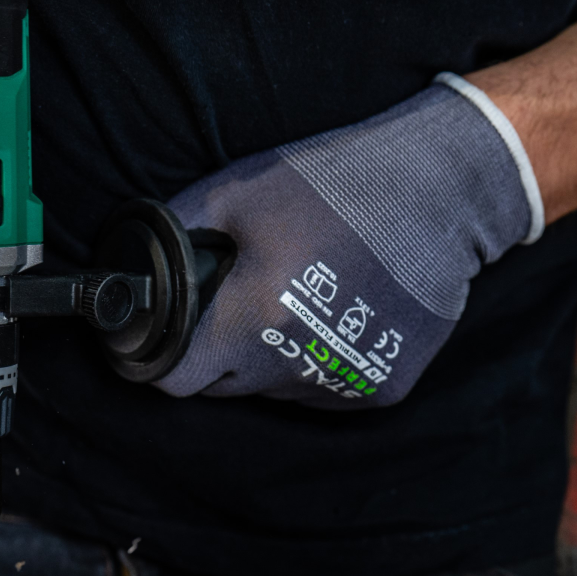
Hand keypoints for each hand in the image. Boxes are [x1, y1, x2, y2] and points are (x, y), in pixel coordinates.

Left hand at [156, 74, 543, 408]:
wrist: (444, 193)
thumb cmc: (335, 184)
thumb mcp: (238, 191)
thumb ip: (174, 232)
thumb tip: (132, 265)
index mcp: (255, 319)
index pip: (175, 380)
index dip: (160, 358)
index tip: (163, 338)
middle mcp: (298, 364)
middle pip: (224, 387)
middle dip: (217, 352)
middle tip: (239, 298)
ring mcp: (344, 383)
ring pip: (273, 392)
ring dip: (268, 358)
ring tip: (298, 296)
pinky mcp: (382, 390)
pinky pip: (321, 390)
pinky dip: (315, 363)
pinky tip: (335, 312)